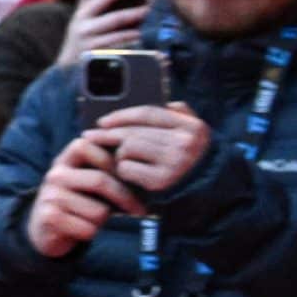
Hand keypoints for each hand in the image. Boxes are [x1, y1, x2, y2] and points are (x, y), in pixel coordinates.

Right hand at [26, 134, 144, 256]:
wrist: (44, 229)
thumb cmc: (77, 202)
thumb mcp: (86, 179)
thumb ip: (106, 170)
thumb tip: (142, 170)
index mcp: (65, 160)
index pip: (88, 146)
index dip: (111, 160)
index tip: (127, 175)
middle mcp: (55, 175)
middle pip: (100, 180)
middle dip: (125, 198)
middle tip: (139, 210)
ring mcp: (49, 196)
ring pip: (98, 210)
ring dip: (104, 220)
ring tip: (97, 220)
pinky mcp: (49, 218)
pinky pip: (87, 228)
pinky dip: (91, 233)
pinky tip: (84, 231)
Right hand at [57, 0, 148, 64]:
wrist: (67, 64)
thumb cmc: (78, 37)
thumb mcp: (78, 17)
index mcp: (82, 14)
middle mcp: (85, 29)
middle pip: (114, 18)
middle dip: (134, 12)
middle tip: (149, 7)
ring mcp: (91, 45)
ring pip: (118, 36)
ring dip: (135, 31)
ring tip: (149, 25)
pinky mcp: (97, 58)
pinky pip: (118, 50)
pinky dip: (130, 45)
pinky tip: (140, 41)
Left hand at [90, 101, 210, 197]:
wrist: (206, 195)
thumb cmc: (191, 162)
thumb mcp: (193, 135)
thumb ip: (178, 115)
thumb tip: (159, 101)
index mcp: (193, 127)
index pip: (148, 113)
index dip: (121, 115)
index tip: (102, 120)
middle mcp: (185, 143)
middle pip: (133, 132)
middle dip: (108, 134)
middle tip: (90, 136)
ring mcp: (174, 162)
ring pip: (127, 148)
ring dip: (120, 155)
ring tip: (124, 161)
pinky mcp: (161, 181)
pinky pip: (126, 168)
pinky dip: (123, 171)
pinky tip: (129, 175)